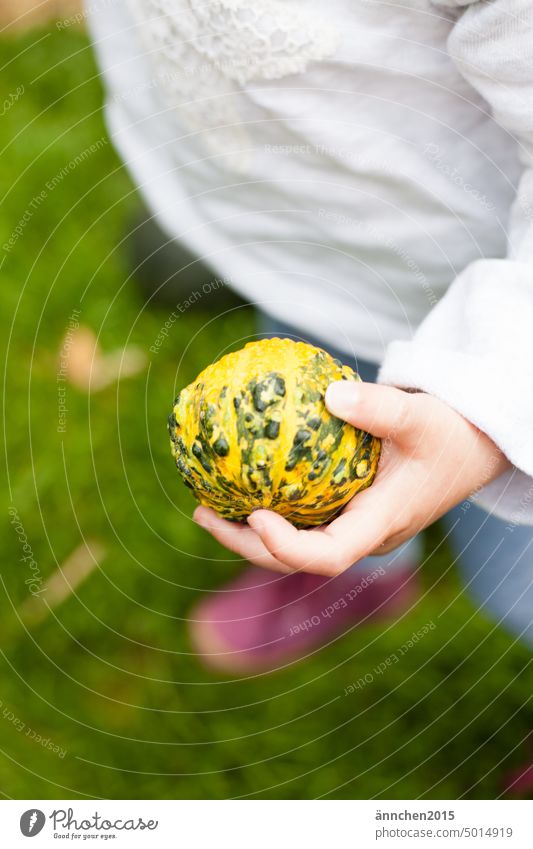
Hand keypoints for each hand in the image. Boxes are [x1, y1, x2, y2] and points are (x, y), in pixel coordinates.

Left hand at [193, 381, 509, 574]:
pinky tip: (236, 482)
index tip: (255, 516)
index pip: (329, 555)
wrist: (467, 449)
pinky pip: (300, 517)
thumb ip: (380, 407)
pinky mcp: (345, 510)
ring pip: (294, 542)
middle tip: (203, 512)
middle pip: (296, 558)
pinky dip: (267, 504)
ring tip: (204, 504)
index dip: (288, 548)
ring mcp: (351, 526)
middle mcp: (360, 534)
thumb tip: (328, 394)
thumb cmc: (447, 434)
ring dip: (247, 530)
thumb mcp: (421, 415)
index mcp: (379, 523)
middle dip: (247, 543)